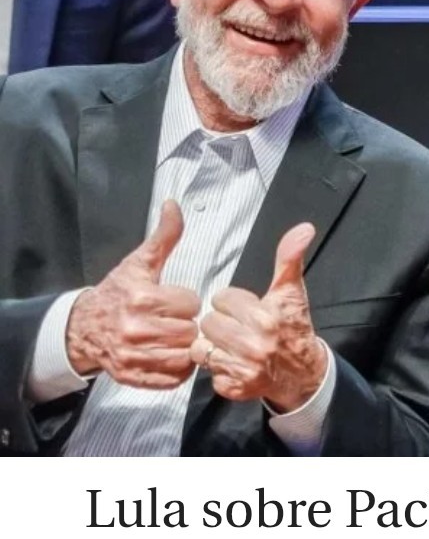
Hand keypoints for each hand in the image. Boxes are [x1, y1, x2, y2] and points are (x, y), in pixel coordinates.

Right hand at [65, 200, 199, 387]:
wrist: (82, 327)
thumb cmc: (116, 293)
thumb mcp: (139, 262)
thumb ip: (163, 236)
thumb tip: (173, 204)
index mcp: (142, 298)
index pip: (191, 303)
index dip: (186, 301)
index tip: (174, 301)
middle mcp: (137, 329)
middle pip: (190, 330)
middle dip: (186, 324)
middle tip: (173, 320)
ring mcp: (134, 356)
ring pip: (184, 355)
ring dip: (183, 347)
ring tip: (171, 337)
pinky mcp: (134, 377)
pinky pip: (173, 379)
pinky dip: (176, 369)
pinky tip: (167, 354)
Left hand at [190, 223, 326, 412]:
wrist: (303, 373)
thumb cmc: (294, 327)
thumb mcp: (291, 291)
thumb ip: (290, 258)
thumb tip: (304, 229)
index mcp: (264, 317)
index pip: (221, 299)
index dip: (232, 302)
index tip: (245, 309)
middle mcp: (253, 345)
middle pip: (208, 323)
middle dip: (220, 323)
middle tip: (238, 327)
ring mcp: (243, 370)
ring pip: (202, 349)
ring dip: (213, 347)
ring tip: (232, 344)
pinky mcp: (234, 389)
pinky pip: (208, 374)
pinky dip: (218, 370)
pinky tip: (234, 363)